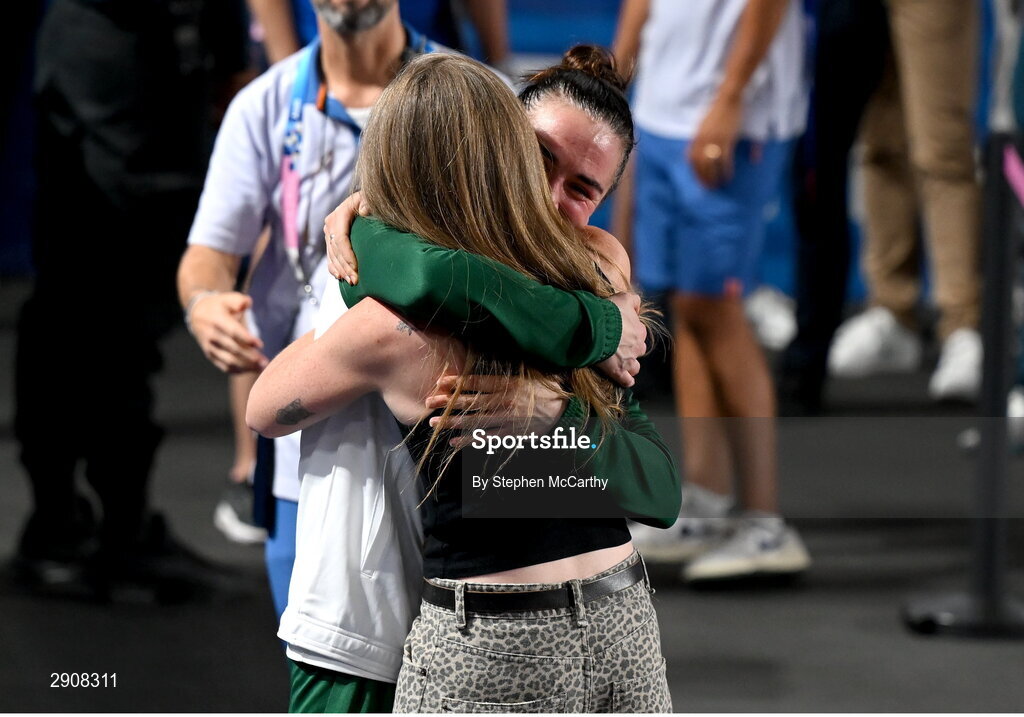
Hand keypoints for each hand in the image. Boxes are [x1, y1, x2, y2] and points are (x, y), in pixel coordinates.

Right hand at [188, 291, 267, 372]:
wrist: (197, 314)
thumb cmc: (219, 305)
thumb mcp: (227, 298)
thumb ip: (238, 300)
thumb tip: (247, 304)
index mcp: (217, 320)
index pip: (233, 332)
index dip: (246, 339)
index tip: (260, 345)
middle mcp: (212, 335)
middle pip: (233, 349)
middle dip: (250, 357)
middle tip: (265, 362)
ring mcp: (210, 347)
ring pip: (228, 361)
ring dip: (246, 366)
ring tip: (261, 368)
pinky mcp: (210, 355)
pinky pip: (223, 366)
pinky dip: (237, 370)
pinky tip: (250, 370)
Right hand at [324, 192, 367, 283]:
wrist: (363, 199)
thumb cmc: (370, 199)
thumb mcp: (370, 197)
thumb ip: (368, 202)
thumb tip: (364, 211)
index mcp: (339, 215)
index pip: (340, 239)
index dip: (347, 255)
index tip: (356, 267)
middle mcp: (331, 224)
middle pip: (335, 250)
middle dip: (345, 266)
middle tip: (355, 280)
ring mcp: (329, 232)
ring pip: (332, 255)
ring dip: (340, 269)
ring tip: (351, 281)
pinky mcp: (330, 239)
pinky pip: (330, 256)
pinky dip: (333, 267)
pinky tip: (339, 276)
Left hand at [425, 373, 567, 447]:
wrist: (565, 408)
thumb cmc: (546, 386)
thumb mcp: (528, 370)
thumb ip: (507, 367)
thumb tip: (487, 356)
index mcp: (507, 384)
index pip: (477, 382)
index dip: (457, 383)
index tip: (441, 383)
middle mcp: (504, 402)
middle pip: (470, 402)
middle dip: (447, 403)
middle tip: (429, 402)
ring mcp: (507, 420)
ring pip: (475, 422)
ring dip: (453, 423)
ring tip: (435, 423)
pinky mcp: (511, 434)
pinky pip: (487, 438)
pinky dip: (470, 441)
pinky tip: (454, 442)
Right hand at [596, 292, 645, 387]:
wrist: (595, 327)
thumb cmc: (608, 312)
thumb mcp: (623, 298)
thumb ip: (634, 300)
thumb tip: (637, 307)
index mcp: (639, 331)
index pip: (640, 333)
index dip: (630, 332)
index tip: (620, 331)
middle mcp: (637, 347)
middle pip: (638, 350)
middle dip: (630, 349)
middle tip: (617, 345)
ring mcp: (629, 361)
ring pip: (635, 367)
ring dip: (629, 365)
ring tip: (619, 362)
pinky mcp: (618, 371)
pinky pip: (627, 381)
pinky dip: (625, 380)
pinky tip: (622, 378)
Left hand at [688, 95, 742, 187]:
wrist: (727, 99)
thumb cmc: (717, 111)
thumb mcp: (704, 125)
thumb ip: (700, 137)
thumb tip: (699, 148)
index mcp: (696, 137)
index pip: (691, 159)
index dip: (694, 171)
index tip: (698, 180)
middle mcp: (703, 140)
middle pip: (700, 165)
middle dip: (704, 178)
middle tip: (709, 188)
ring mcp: (714, 140)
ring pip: (711, 165)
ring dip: (714, 177)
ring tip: (718, 185)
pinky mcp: (726, 139)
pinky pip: (724, 160)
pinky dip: (726, 170)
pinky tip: (728, 176)